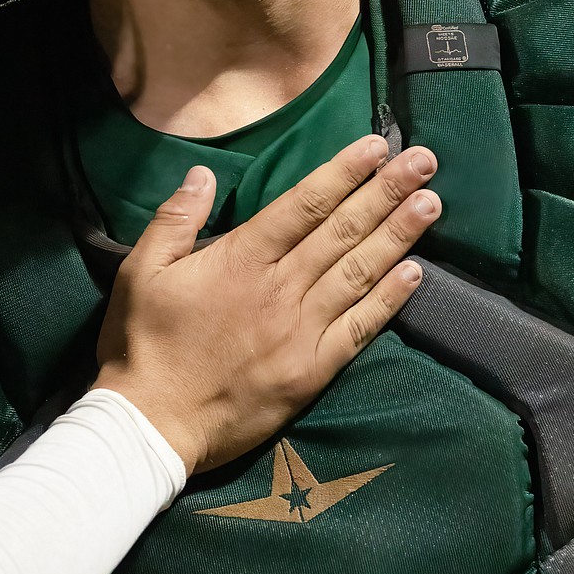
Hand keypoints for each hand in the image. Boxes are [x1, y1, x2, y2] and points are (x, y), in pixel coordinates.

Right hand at [94, 136, 438, 472]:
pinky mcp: (312, 371)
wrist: (151, 426)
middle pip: (342, 231)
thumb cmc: (142, 345)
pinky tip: (415, 273)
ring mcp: (300, 331)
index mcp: (239, 260)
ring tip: (432, 204)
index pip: (303, 205)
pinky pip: (359, 329)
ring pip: (359, 273)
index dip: (343, 173)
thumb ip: (174, 219)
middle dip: (386, 192)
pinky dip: (388, 300)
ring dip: (398, 236)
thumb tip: (202, 173)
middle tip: (425, 161)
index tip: (377, 147)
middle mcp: (279, 289)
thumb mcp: (141, 272)